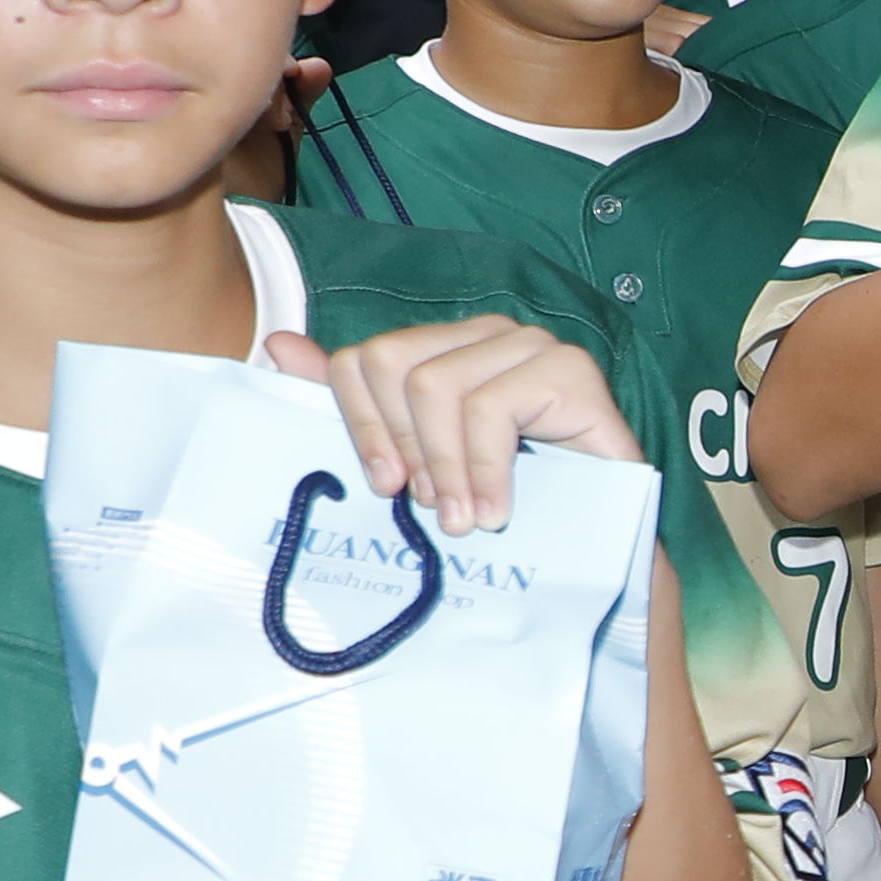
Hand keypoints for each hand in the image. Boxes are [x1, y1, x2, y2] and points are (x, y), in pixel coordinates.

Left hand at [285, 312, 634, 536]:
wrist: (601, 548)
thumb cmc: (512, 506)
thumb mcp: (423, 465)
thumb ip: (359, 407)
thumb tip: (279, 345)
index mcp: (446, 348)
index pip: (365, 357)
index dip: (361, 424)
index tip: (385, 487)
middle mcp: (487, 333)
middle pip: (393, 364)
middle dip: (403, 446)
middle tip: (432, 508)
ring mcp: (532, 345)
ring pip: (437, 387)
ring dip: (447, 469)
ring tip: (467, 520)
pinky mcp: (570, 370)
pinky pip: (492, 408)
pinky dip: (487, 471)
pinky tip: (499, 511)